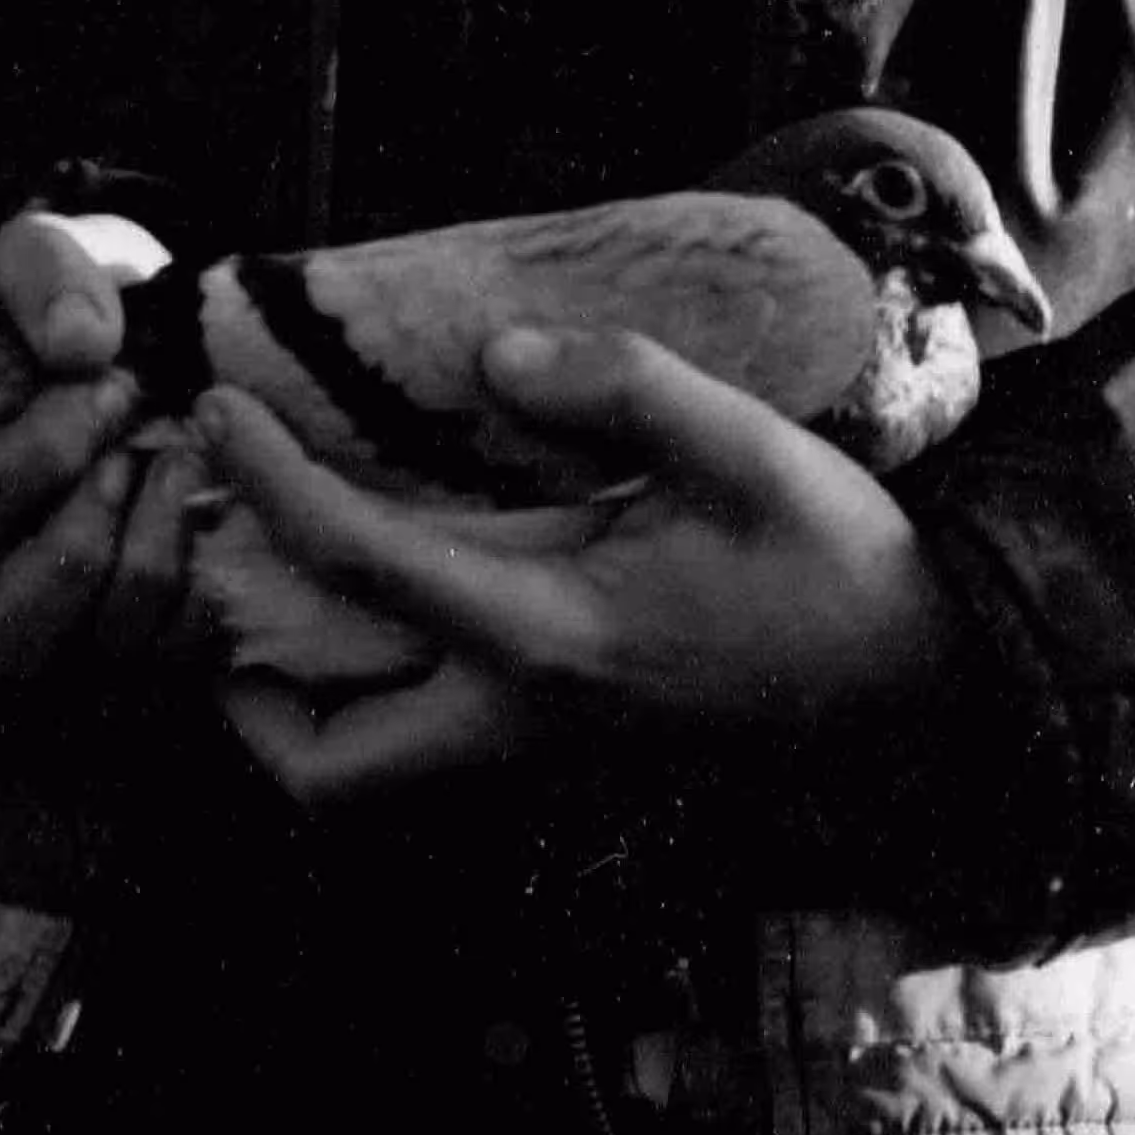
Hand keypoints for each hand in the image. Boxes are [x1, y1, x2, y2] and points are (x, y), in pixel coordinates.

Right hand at [0, 205, 206, 680]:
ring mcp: (52, 629)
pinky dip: (206, 587)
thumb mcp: (46, 255)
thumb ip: (47, 277)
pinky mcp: (128, 646)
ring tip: (185, 466)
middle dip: (86, 533)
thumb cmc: (70, 304)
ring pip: (88, 649)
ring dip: (152, 555)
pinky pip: (169, 654)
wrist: (136, 335)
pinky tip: (217, 511)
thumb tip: (81, 345)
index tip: (113, 383)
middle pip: (1, 632)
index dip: (43, 454)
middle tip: (142, 443)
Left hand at [197, 324, 959, 804]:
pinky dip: (364, 683)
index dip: (269, 486)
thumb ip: (623, 389)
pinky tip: (378, 584)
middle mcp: (523, 719)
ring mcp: (540, 749)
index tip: (216, 414)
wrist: (918, 675)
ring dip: (293, 699)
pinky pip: (421, 740)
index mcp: (552, 639)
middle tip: (217, 567)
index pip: (363, 568)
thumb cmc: (832, 560)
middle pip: (326, 770)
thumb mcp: (746, 449)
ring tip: (270, 575)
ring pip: (366, 774)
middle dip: (241, 689)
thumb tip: (498, 359)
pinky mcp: (562, 744)